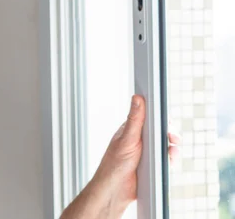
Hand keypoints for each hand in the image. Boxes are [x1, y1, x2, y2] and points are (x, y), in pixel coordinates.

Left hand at [92, 95, 180, 214]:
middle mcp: (139, 139)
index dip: (159, 116)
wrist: (115, 191)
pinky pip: (166, 159)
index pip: (149, 117)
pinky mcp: (152, 164)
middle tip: (173, 138)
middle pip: (160, 131)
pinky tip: (170, 161)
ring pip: (165, 145)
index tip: (166, 118)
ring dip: (171, 147)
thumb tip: (138, 98)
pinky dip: (170, 159)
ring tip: (172, 151)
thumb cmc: (114, 165)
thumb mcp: (127, 139)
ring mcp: (147, 152)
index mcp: (131, 130)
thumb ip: (135, 120)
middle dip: (169, 133)